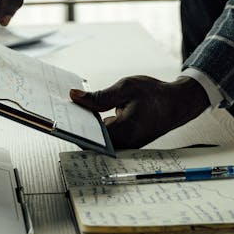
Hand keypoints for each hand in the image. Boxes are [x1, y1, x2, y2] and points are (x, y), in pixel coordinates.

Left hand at [69, 76, 208, 148]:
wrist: (177, 104)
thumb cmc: (155, 95)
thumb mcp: (126, 87)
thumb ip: (99, 96)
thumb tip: (74, 97)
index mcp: (123, 132)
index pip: (88, 136)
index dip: (71, 126)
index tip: (57, 116)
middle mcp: (123, 144)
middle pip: (90, 139)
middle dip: (74, 125)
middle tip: (58, 110)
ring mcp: (124, 145)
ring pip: (96, 139)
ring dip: (84, 125)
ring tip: (68, 109)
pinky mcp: (124, 142)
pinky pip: (104, 136)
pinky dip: (94, 125)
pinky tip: (85, 112)